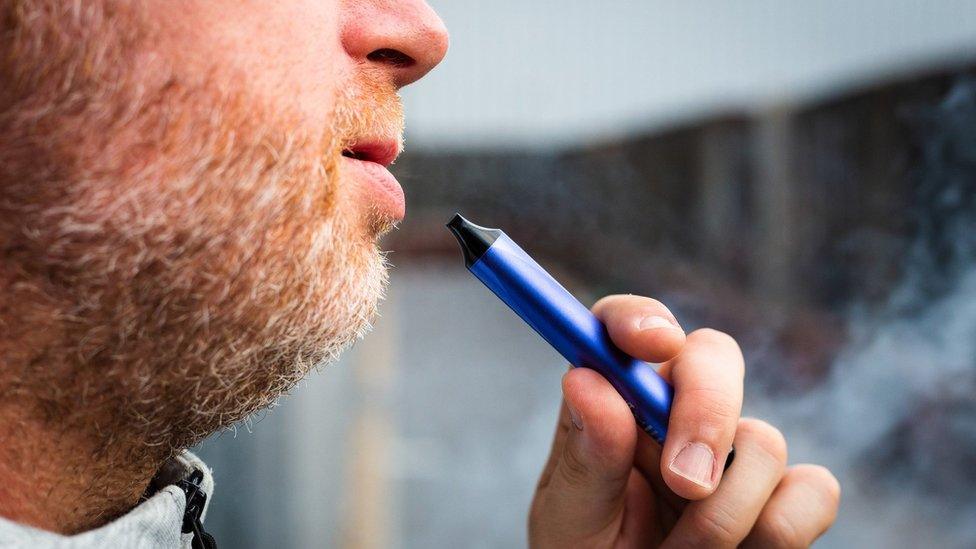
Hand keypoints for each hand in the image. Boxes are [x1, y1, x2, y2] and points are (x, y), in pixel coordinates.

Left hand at [529, 295, 839, 547]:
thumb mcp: (570, 518)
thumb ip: (586, 458)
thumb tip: (588, 379)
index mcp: (611, 404)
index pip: (622, 329)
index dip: (639, 318)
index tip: (652, 342)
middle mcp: (672, 414)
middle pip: (713, 356)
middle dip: (707, 412)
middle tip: (684, 482)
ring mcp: (732, 454)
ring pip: (764, 441)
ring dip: (724, 515)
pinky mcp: (781, 497)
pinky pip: (812, 491)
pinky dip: (779, 532)